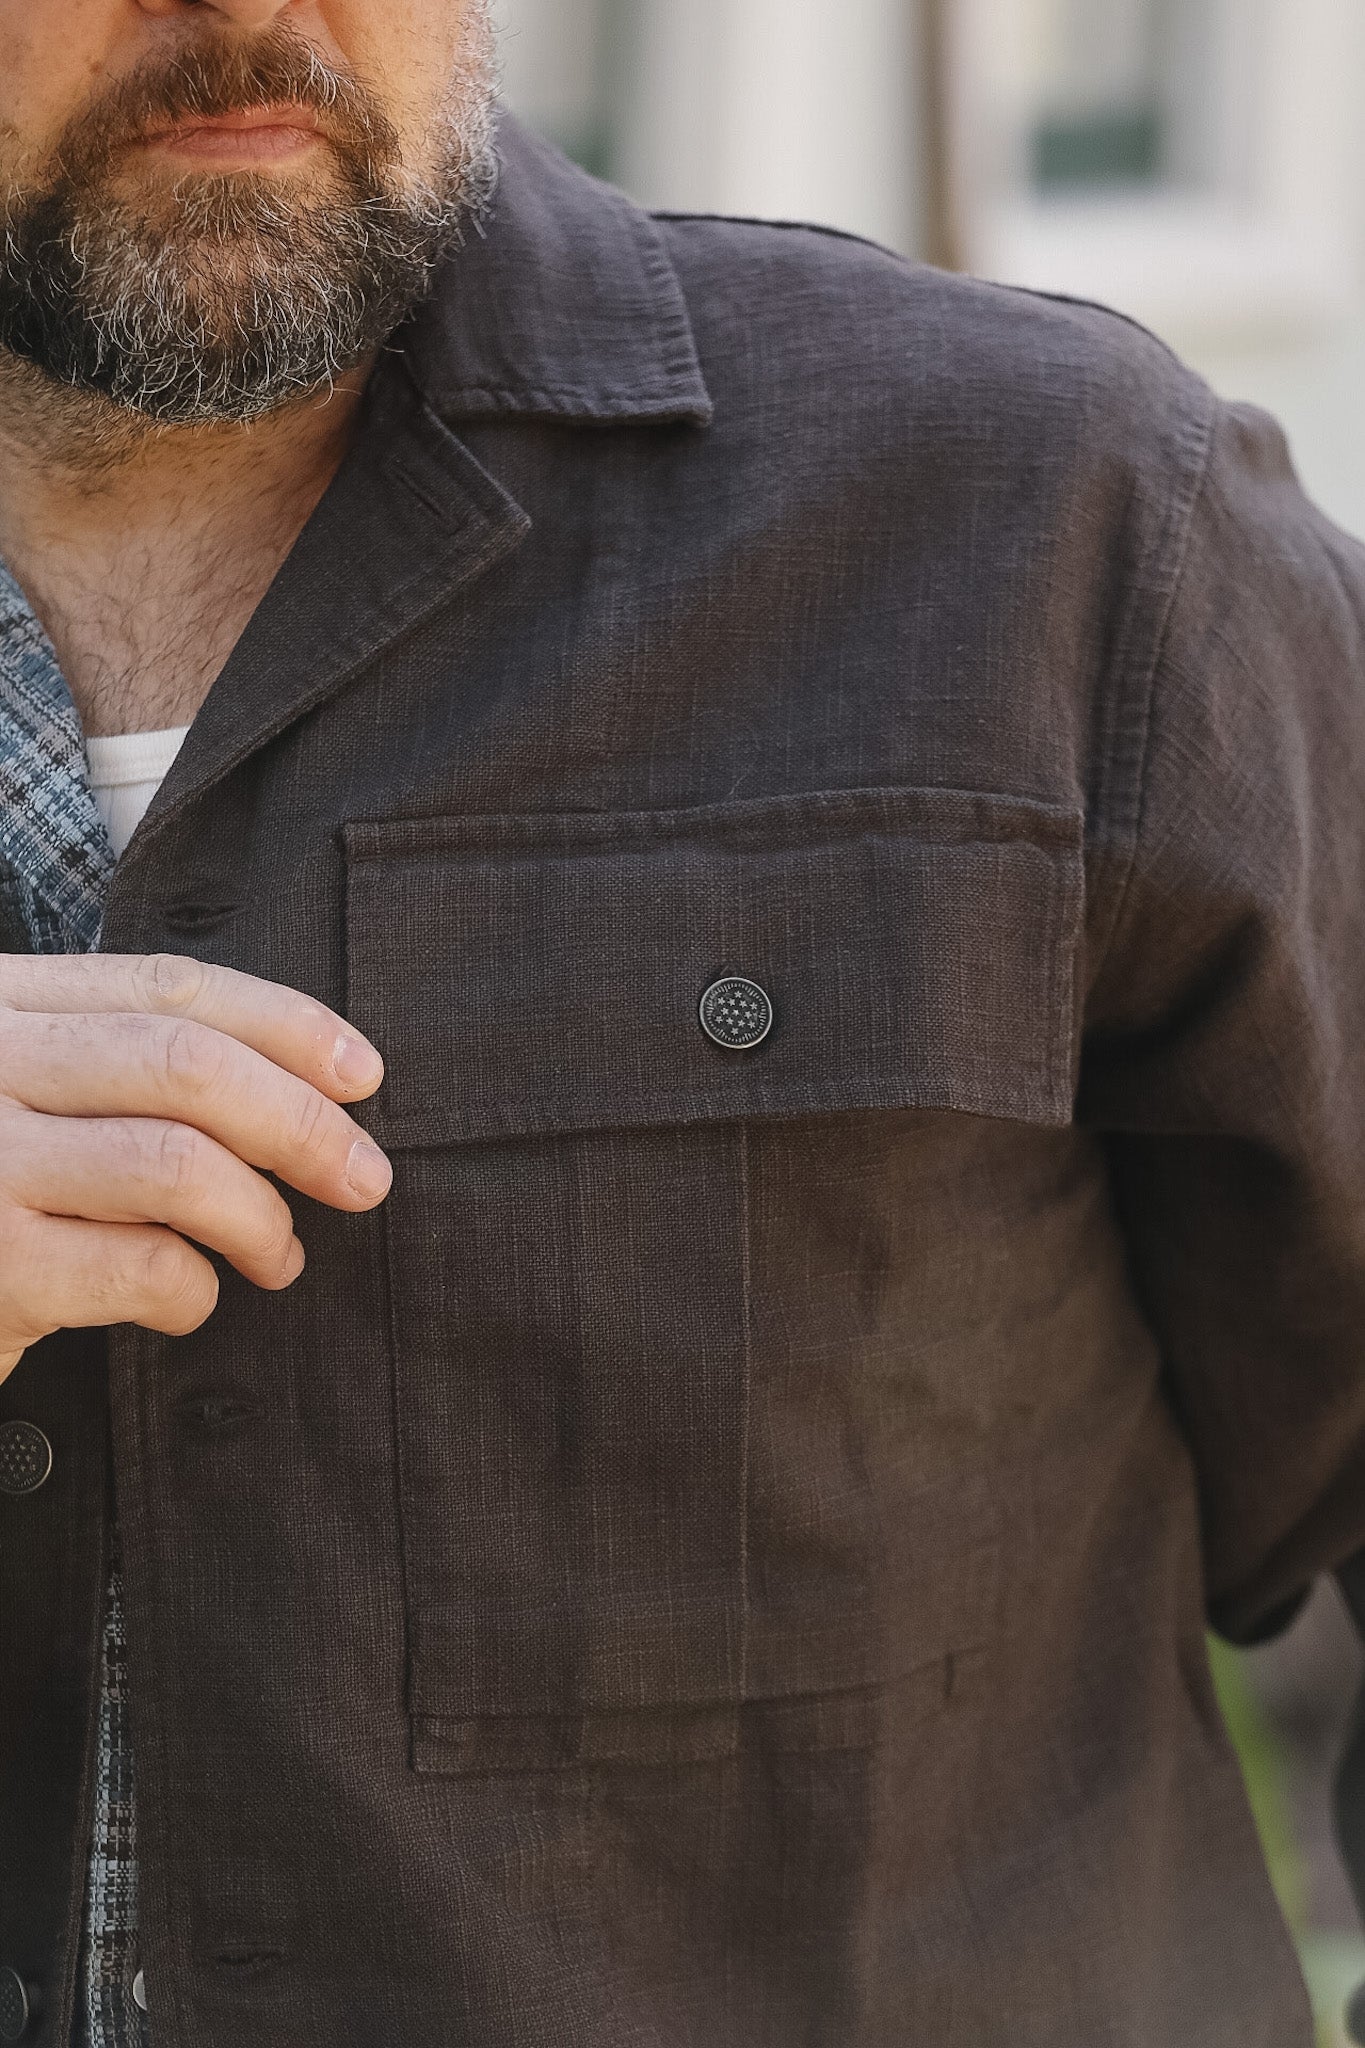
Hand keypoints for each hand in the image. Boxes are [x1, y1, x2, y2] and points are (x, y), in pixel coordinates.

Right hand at [0, 953, 391, 1386]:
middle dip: (302, 1122)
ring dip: (261, 1219)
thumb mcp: (25, 1095)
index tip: (365, 1071)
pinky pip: (143, 1266)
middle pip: (186, 1066)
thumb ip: (122, 1068)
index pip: (168, 988)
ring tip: (280, 1256)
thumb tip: (314, 1087)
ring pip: (177, 1164)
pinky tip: (187, 1302)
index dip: (284, 1024)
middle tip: (364, 1178)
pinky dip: (194, 1290)